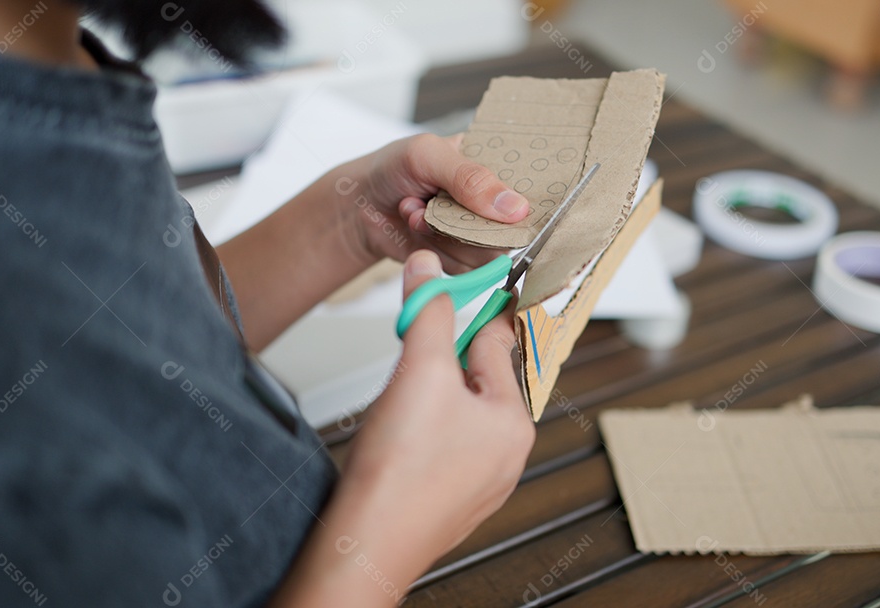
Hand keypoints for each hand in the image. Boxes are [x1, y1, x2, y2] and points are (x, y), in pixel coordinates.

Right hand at [270, 251, 534, 605]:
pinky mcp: (449, 497)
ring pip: (457, 412)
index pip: (495, 342)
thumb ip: (428, 311)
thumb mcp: (419, 370)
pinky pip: (442, 445)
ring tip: (398, 403)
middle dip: (441, 358)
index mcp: (513, 420)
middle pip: (476, 377)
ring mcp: (479, 480)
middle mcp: (505, 453)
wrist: (367, 544)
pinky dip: (420, 430)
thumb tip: (430, 268)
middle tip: (409, 353)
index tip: (456, 288)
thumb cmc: (399, 472)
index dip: (468, 309)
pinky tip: (396, 436)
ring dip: (429, 394)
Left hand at [334, 133, 529, 273]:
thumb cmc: (391, 168)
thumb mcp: (428, 156)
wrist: (357, 205)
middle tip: (433, 201)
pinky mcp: (460, 257)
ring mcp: (477, 232)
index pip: (533, 186)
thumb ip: (470, 178)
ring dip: (445, 233)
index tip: (504, 203)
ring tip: (418, 210)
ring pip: (487, 252)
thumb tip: (515, 208)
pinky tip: (416, 228)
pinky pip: (464, 267)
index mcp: (495, 165)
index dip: (525, 199)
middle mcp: (492, 202)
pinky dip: (434, 249)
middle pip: (512, 228)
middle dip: (467, 219)